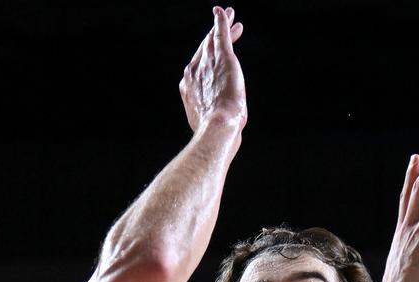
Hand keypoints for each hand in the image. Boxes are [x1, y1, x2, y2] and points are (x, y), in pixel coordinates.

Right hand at [180, 7, 245, 132]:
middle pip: (204, 48)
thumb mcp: (208, 122)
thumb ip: (210, 115)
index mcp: (189, 87)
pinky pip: (221, 34)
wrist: (216, 127)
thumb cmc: (214, 131)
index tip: (213, 52)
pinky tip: (225, 13)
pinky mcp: (224, 58)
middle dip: (212, 35)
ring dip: (221, 25)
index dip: (206, 56)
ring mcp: (208, 63)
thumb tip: (217, 124)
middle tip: (221, 24)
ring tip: (229, 14)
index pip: (198, 66)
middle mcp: (194, 72)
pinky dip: (222, 21)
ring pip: (214, 39)